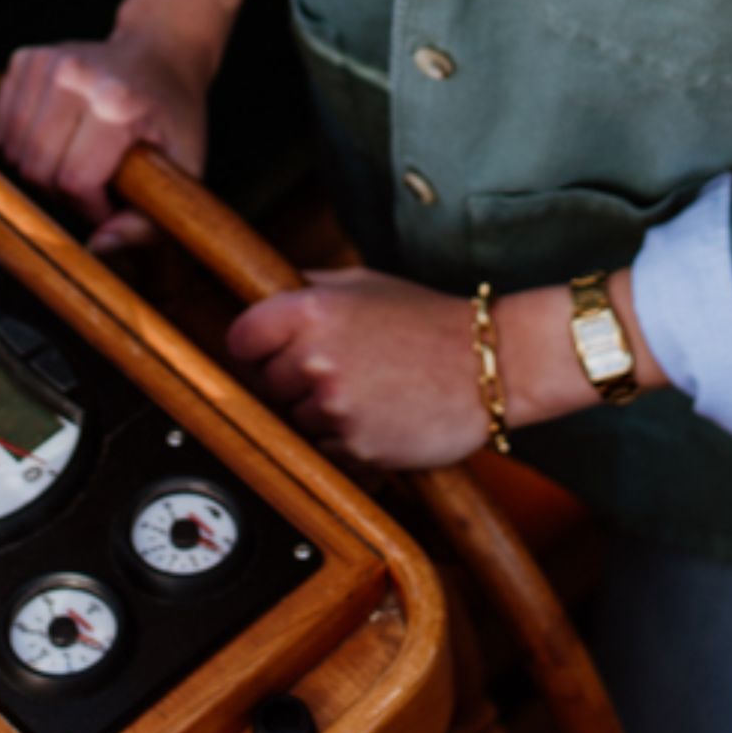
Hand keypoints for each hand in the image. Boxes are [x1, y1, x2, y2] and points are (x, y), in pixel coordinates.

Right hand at [0, 28, 208, 254]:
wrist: (162, 53)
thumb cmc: (173, 114)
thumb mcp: (184, 169)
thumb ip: (146, 221)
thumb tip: (99, 248)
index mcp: (117, 102)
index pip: (74, 180)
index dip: (91, 207)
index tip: (112, 202)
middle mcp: (77, 75)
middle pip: (37, 167)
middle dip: (63, 191)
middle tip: (95, 182)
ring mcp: (47, 61)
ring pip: (13, 150)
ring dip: (41, 168)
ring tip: (77, 158)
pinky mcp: (26, 58)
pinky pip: (2, 126)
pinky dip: (22, 143)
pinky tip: (56, 137)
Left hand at [226, 267, 487, 468]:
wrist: (490, 365)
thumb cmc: (429, 321)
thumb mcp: (364, 283)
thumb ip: (309, 287)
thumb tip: (264, 293)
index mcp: (312, 310)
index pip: (241, 338)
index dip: (254, 346)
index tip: (268, 350)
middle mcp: (317, 357)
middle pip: (265, 382)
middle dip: (290, 379)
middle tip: (336, 367)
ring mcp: (335, 406)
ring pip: (294, 418)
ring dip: (318, 411)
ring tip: (365, 390)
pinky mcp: (356, 446)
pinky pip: (325, 448)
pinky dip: (343, 438)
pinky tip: (377, 414)